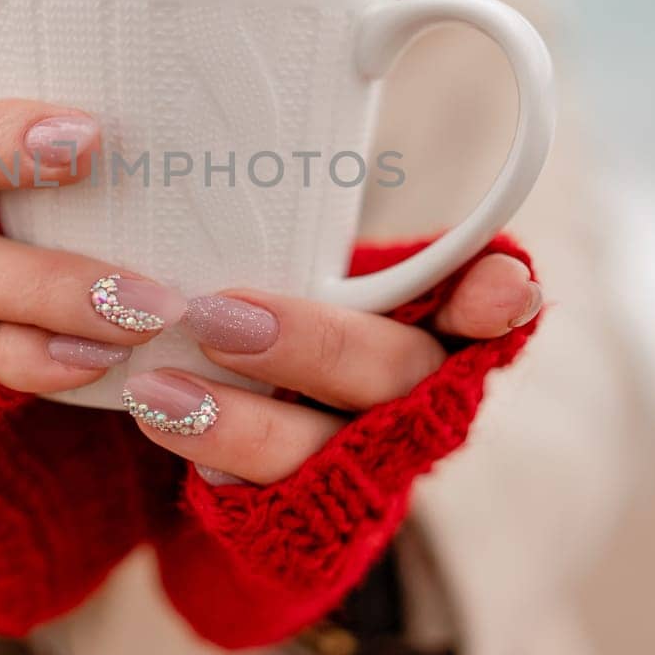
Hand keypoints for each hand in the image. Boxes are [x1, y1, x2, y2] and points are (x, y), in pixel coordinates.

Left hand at [119, 252, 541, 483]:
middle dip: (314, 344)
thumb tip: (206, 137)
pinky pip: (270, 500)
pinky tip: (165, 430)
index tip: (499, 290)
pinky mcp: (312, 517)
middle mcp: (415, 396)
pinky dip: (217, 466)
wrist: (258, 446)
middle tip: (218, 316)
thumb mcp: (302, 261)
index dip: (498, 299)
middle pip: (395, 374)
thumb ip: (293, 223)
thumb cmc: (286, 311)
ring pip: (321, 450)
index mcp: (430, 321)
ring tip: (155, 390)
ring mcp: (366, 463)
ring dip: (239, 421)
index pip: (483, 303)